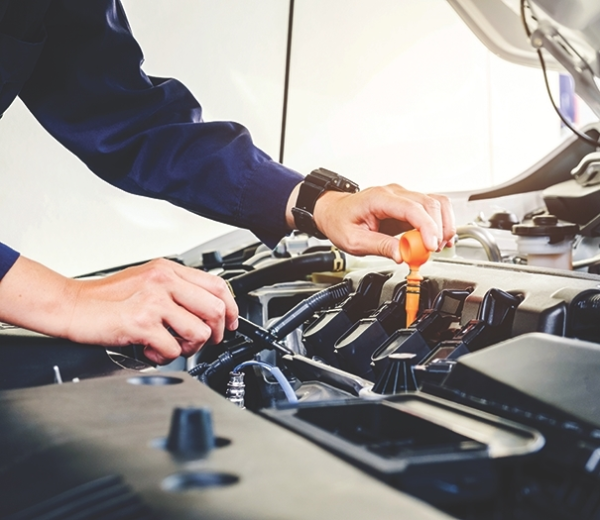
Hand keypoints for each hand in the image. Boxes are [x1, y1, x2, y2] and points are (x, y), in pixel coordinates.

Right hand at [0, 257, 237, 364]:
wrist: (72, 306)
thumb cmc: (105, 297)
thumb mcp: (146, 279)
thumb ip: (176, 288)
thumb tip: (205, 308)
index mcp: (169, 270)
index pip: (217, 285)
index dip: (231, 308)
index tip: (231, 323)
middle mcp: (164, 282)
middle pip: (215, 310)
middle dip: (216, 333)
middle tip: (203, 341)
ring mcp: (154, 302)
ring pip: (198, 332)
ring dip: (189, 347)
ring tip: (171, 345)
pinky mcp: (142, 323)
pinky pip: (173, 350)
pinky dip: (164, 356)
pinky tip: (150, 349)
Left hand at [286, 182, 455, 262]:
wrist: (333, 211)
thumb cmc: (340, 221)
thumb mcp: (354, 240)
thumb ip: (380, 246)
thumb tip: (402, 254)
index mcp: (378, 199)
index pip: (411, 208)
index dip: (426, 227)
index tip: (431, 246)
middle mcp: (394, 193)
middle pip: (429, 203)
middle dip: (438, 229)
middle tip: (431, 252)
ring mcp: (402, 196)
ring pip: (436, 203)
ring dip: (443, 225)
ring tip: (438, 246)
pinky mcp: (407, 204)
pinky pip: (431, 209)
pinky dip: (440, 223)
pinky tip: (438, 238)